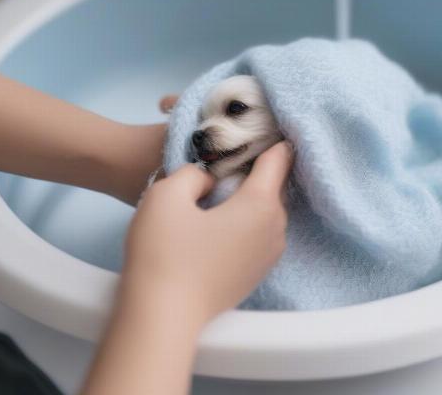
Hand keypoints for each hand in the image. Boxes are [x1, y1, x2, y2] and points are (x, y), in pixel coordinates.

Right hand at [122, 141, 292, 325]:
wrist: (161, 317)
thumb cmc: (164, 252)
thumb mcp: (168, 193)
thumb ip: (195, 173)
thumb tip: (211, 180)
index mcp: (261, 204)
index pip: (279, 158)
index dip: (271, 138)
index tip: (261, 124)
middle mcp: (276, 229)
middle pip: (273, 184)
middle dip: (257, 166)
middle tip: (229, 153)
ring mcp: (269, 255)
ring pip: (266, 209)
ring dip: (251, 194)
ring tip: (223, 184)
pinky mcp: (256, 273)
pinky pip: (259, 231)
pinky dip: (247, 217)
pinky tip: (221, 218)